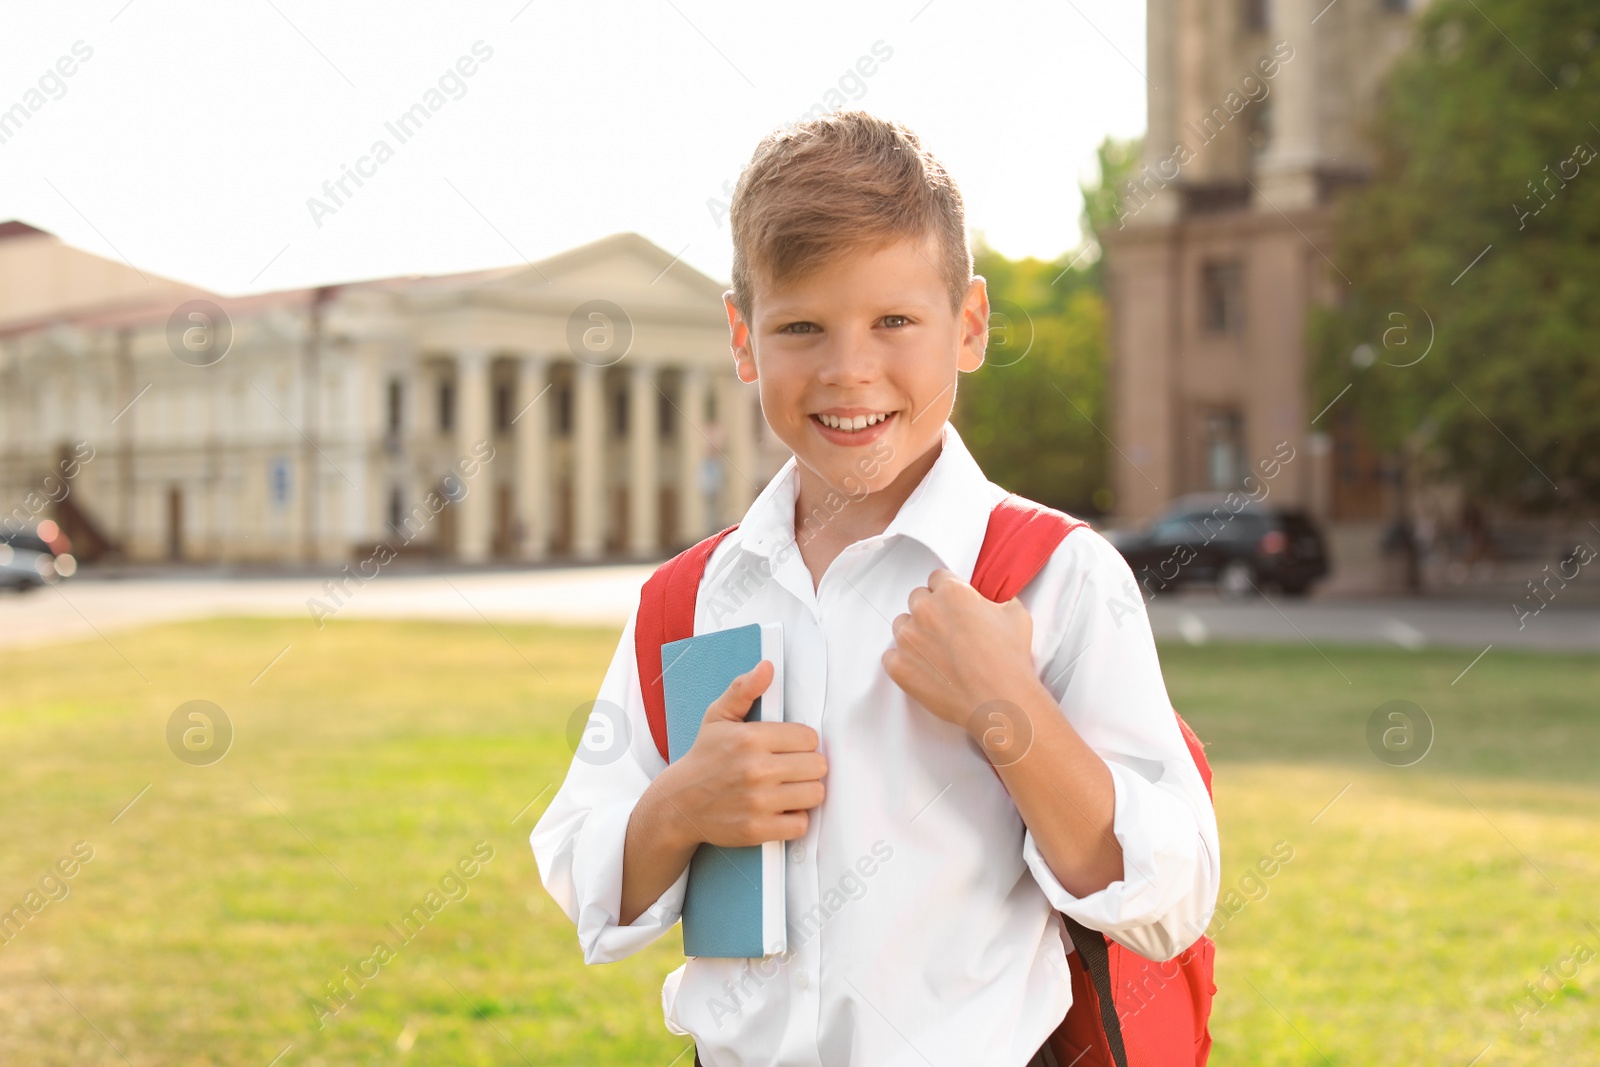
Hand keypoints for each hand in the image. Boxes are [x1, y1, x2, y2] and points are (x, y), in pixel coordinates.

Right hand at [653, 660, 825, 849]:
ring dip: (805, 792)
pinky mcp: (758, 830)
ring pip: (815, 794)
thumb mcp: (718, 716)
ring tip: (787, 788)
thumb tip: (767, 667)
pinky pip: (801, 825)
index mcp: (751, 738)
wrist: (678, 805)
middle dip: (807, 766)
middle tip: (790, 768)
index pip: (810, 737)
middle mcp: (756, 770)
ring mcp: (757, 803)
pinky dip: (794, 819)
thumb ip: (744, 688)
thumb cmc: (704, 757)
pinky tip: (780, 809)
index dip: (802, 742)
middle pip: (817, 766)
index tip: (788, 747)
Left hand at [882, 567, 1043, 737]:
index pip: (937, 579)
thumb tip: (993, 602)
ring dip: (915, 634)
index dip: (947, 592)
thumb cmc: (1008, 661)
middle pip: (917, 599)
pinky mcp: (899, 666)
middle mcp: (925, 610)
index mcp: (952, 593)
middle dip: (931, 611)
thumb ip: (998, 600)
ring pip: (902, 625)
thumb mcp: (1016, 615)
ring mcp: (908, 638)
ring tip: (937, 653)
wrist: (999, 700)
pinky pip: (890, 656)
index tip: (952, 605)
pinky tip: (924, 669)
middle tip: (948, 631)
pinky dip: (904, 661)